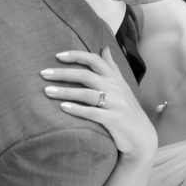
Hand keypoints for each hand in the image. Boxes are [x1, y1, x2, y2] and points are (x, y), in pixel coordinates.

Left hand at [41, 48, 157, 163]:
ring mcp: (116, 104)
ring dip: (65, 92)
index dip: (76, 56)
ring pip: (87, 94)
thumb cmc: (127, 110)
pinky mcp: (115, 120)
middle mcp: (116, 88)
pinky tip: (62, 108)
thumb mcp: (122, 86)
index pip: (95, 60)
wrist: (141, 137)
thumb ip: (112, 67)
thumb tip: (104, 48)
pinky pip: (93, 113)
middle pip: (86, 76)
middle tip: (43, 73)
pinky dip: (77, 109)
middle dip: (63, 73)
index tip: (57, 56)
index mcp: (115, 79)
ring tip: (47, 91)